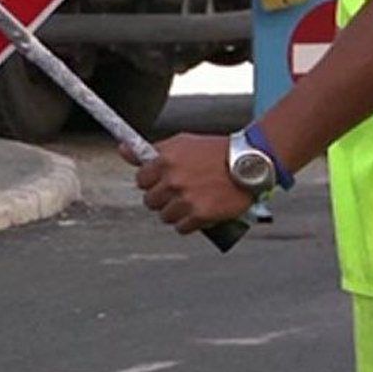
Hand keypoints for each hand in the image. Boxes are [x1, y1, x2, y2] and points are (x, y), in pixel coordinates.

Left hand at [132, 133, 253, 234]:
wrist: (250, 162)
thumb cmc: (215, 151)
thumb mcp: (183, 143)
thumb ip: (153, 150)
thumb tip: (122, 150)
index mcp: (166, 159)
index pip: (140, 179)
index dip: (151, 181)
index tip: (162, 181)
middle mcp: (173, 179)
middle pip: (150, 201)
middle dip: (163, 198)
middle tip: (180, 191)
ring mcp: (186, 198)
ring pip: (164, 216)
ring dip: (176, 212)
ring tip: (192, 200)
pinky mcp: (200, 215)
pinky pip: (181, 228)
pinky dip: (189, 223)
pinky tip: (200, 211)